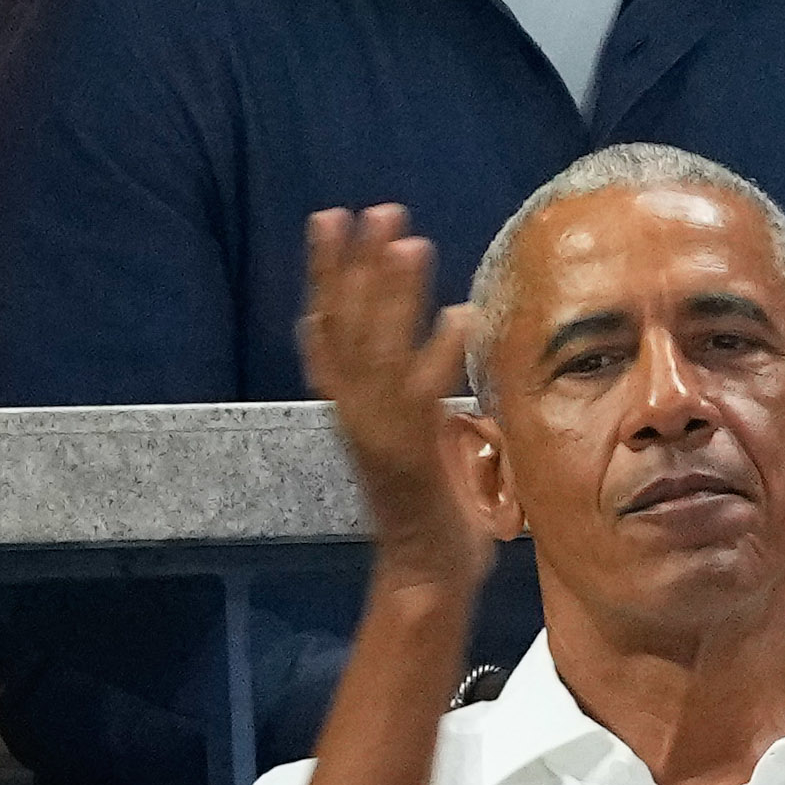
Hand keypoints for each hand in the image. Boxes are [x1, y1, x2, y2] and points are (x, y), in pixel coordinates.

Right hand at [300, 206, 489, 598]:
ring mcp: (379, 434)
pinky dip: (439, 354)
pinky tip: (459, 314)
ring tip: (410, 241)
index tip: (329, 218)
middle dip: (357, 263)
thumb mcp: (414, 437)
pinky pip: (424, 396)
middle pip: (345, 324)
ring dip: (393, 294)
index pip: (327, 323)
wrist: (424, 574)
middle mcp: (355, 414)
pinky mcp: (412, 456)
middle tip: (375, 210)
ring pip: (378, 350)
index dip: (325, 271)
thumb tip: (424, 342)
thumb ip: (410, 391)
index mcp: (350, 406)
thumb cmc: (430, 509)